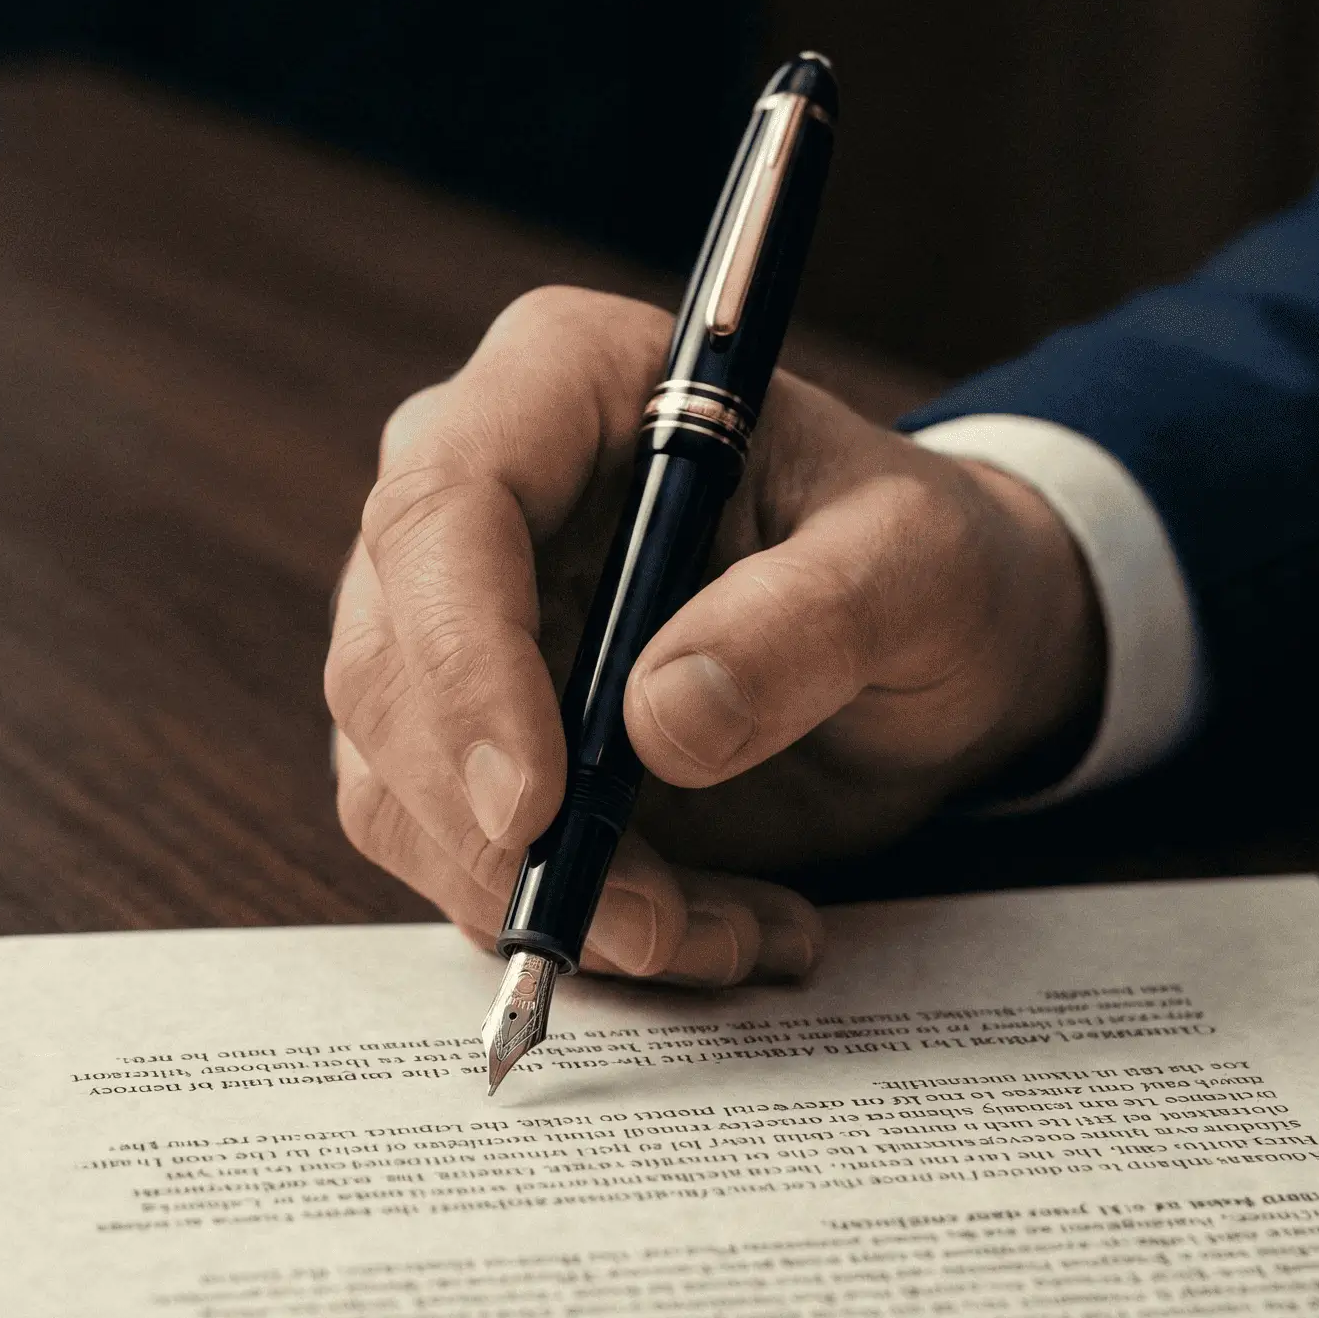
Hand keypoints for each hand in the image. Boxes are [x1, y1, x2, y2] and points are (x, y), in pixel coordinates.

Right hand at [325, 287, 1103, 987]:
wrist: (929, 653)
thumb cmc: (924, 567)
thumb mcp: (921, 568)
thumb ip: (810, 620)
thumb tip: (661, 722)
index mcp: (566, 384)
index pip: (447, 504)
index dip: (464, 657)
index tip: (534, 804)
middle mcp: (478, 501)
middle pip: (388, 664)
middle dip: (499, 825)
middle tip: (650, 922)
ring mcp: (455, 629)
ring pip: (397, 786)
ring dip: (543, 896)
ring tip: (726, 933)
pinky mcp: (471, 745)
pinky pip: (455, 858)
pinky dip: (572, 925)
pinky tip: (712, 932)